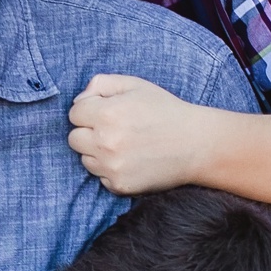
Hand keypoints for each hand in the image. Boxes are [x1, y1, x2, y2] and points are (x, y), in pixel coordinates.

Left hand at [67, 73, 210, 194]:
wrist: (196, 144)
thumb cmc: (165, 110)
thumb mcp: (134, 85)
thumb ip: (100, 84)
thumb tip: (79, 101)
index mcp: (106, 114)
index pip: (74, 114)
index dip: (91, 110)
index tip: (109, 112)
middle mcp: (105, 142)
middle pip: (74, 138)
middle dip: (89, 132)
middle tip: (115, 129)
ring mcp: (111, 167)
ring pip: (85, 159)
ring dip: (98, 152)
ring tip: (125, 144)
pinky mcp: (119, 185)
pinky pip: (100, 177)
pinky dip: (111, 169)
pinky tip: (132, 160)